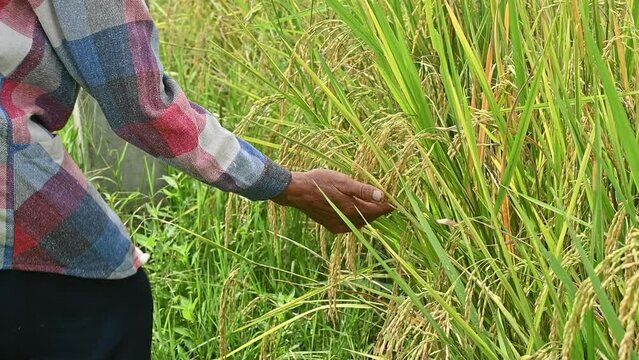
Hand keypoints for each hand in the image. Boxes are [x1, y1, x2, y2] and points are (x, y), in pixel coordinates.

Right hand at [272, 169, 393, 232]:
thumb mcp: (343, 181)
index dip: (388, 205)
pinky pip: (350, 225)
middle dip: (379, 209)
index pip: (378, 210)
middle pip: (371, 217)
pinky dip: (357, 218)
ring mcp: (339, 226)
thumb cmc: (319, 182)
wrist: (296, 192)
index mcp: (352, 209)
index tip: (396, 201)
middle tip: (387, 201)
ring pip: (361, 222)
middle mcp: (347, 221)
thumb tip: (383, 196)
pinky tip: (355, 210)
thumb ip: (363, 190)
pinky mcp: (331, 226)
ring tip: (373, 204)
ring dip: (368, 214)